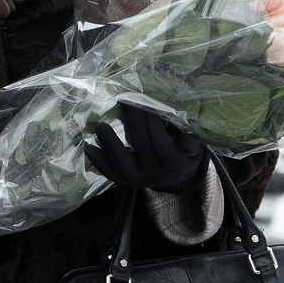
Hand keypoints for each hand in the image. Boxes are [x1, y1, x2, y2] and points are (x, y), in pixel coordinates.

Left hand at [86, 103, 207, 192]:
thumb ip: (190, 141)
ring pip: (122, 164)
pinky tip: (89, 148)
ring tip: (100, 126)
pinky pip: (110, 174)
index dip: (152, 122)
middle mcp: (155, 174)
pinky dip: (99, 162)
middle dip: (133, 122)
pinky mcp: (126, 182)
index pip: (160, 142)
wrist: (176, 177)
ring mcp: (139, 180)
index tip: (144, 102)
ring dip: (109, 144)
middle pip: (141, 147)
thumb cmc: (183, 154)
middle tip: (124, 100)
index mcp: (174, 164)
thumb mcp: (194, 148)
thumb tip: (183, 136)